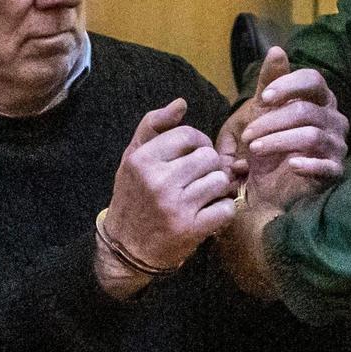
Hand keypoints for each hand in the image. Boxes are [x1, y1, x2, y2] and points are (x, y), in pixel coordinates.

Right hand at [97, 98, 235, 291]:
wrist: (125, 248)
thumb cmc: (132, 196)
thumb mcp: (133, 158)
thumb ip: (153, 125)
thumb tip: (181, 103)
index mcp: (143, 160)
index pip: (188, 134)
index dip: (197, 142)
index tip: (192, 155)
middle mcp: (158, 181)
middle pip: (209, 157)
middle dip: (208, 167)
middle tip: (197, 179)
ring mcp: (175, 206)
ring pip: (220, 181)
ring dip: (216, 188)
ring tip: (201, 196)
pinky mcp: (190, 229)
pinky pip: (226, 208)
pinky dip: (221, 210)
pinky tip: (207, 213)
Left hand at [216, 47, 348, 208]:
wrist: (268, 185)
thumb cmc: (270, 142)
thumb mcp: (264, 111)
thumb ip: (270, 81)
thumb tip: (277, 49)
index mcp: (322, 99)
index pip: (313, 80)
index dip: (288, 85)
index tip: (263, 98)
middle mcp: (335, 119)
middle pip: (307, 110)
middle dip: (272, 120)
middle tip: (246, 134)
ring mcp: (338, 145)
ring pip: (312, 136)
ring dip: (278, 141)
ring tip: (254, 148)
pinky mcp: (336, 171)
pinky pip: (326, 165)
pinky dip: (308, 164)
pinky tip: (291, 165)